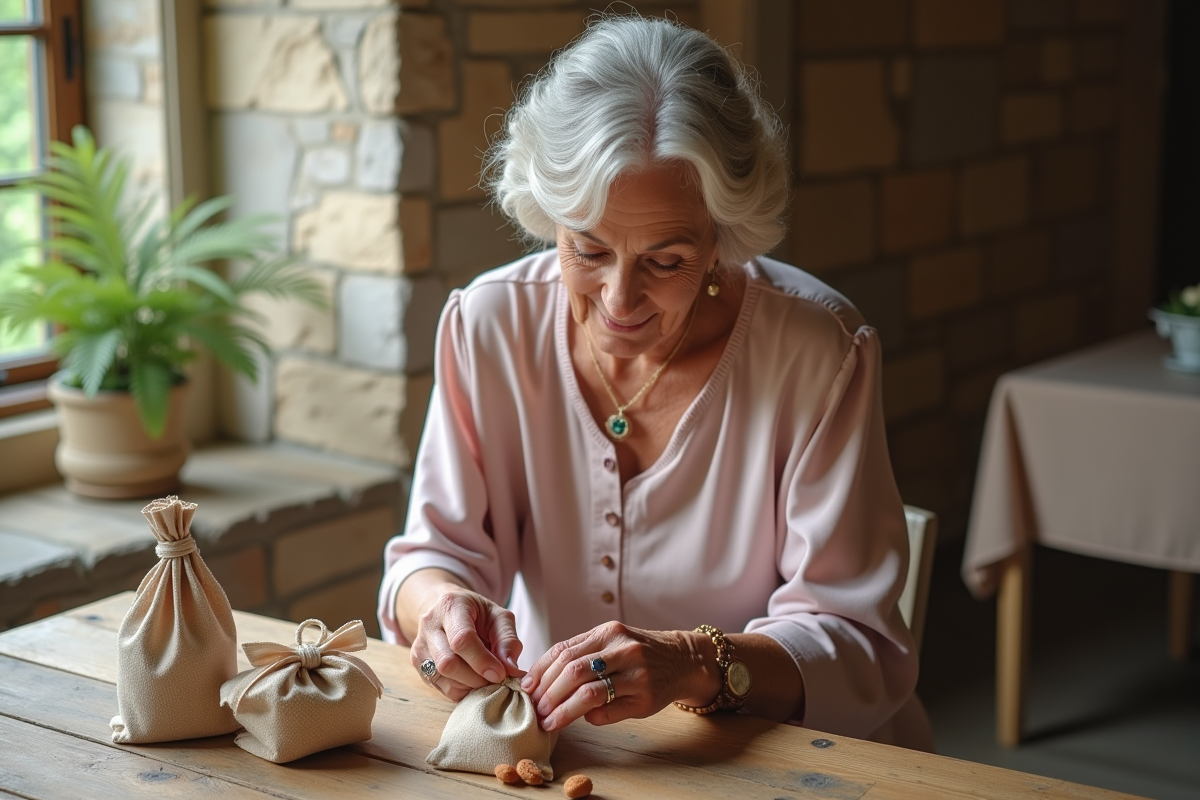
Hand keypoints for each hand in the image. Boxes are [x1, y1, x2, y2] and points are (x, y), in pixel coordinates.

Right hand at [409, 583, 524, 700]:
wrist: (447, 609)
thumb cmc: (477, 614)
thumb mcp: (499, 617)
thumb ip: (508, 640)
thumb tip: (511, 669)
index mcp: (451, 606)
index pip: (461, 639)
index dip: (482, 661)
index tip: (500, 674)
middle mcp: (429, 625)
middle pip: (448, 663)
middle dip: (476, 678)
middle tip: (496, 679)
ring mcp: (419, 645)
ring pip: (442, 677)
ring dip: (469, 686)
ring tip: (485, 679)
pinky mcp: (417, 663)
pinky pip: (439, 686)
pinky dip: (460, 690)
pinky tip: (472, 681)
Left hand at [520, 621, 714, 731]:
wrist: (682, 660)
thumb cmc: (638, 653)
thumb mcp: (611, 642)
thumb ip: (581, 654)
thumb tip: (540, 681)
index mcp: (608, 632)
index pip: (563, 651)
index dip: (540, 672)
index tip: (526, 688)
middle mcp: (622, 649)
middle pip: (572, 671)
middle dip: (548, 693)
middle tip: (535, 709)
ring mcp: (636, 673)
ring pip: (588, 693)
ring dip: (563, 711)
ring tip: (549, 721)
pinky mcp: (646, 696)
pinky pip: (609, 711)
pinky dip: (591, 718)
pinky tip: (583, 720)